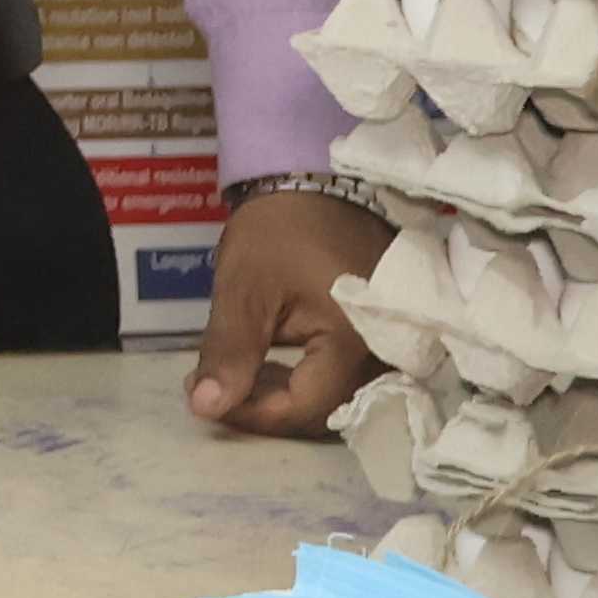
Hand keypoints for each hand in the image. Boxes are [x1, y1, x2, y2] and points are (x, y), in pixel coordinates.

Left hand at [190, 183, 389, 436]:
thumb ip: (228, 352)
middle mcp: (386, 351)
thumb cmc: (277, 231)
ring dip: (287, 395)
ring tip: (241, 374)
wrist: (314, 182)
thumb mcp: (243, 289)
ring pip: (339, 398)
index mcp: (355, 341)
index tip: (205, 399)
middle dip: (267, 407)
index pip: (304, 408)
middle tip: (217, 386)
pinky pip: (349, 377)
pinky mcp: (387, 336)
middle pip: (326, 411)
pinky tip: (274, 365)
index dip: (252, 414)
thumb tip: (205, 410)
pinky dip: (308, 379)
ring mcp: (392, 344)